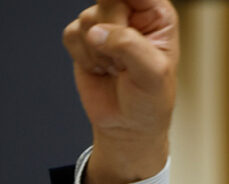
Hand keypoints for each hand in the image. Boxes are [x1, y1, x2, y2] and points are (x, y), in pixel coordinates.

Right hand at [63, 0, 178, 183]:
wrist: (128, 126)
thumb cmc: (150, 100)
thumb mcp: (153, 74)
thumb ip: (129, 45)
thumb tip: (96, 32)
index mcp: (157, 14)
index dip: (121, 1)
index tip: (117, 10)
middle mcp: (132, 13)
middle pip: (107, 0)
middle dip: (112, 32)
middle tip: (125, 61)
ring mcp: (106, 23)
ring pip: (87, 18)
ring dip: (99, 52)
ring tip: (116, 69)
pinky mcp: (83, 37)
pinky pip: (70, 35)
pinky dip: (83, 57)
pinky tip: (101, 70)